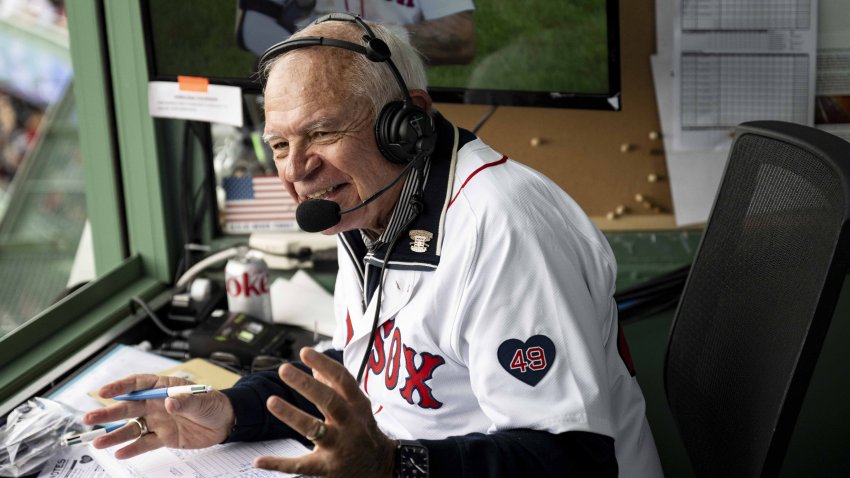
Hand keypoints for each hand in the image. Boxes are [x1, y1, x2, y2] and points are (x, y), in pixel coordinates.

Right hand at [82, 374, 234, 458]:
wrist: (224, 422)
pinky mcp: (163, 437)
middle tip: (89, 418)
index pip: (138, 384)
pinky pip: (144, 443)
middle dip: (108, 412)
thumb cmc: (213, 403)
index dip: (120, 387)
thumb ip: (184, 401)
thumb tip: (169, 402)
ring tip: (98, 442)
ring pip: (131, 427)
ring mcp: (157, 421)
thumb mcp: (202, 399)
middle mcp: (155, 404)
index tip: (104, 392)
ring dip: (114, 434)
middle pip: (128, 407)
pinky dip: (132, 448)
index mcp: (163, 388)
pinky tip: (119, 452)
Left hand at [254, 347, 395, 477]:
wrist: (379, 466)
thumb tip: (313, 366)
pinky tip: (259, 460)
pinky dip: (279, 464)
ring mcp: (338, 446)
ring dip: (292, 415)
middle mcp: (349, 424)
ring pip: (314, 429)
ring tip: (271, 401)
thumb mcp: (356, 405)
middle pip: (329, 401)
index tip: (305, 352)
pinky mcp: (326, 467)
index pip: (343, 380)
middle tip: (284, 369)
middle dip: (306, 384)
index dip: (324, 364)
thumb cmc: (363, 430)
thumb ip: (335, 386)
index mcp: (357, 405)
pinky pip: (300, 465)